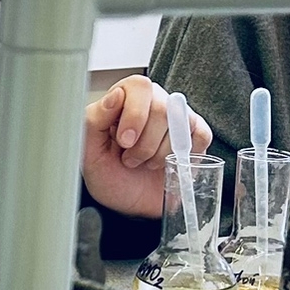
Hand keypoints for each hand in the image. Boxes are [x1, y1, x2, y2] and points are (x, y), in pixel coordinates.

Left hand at [82, 75, 212, 219]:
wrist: (127, 203)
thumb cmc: (108, 174)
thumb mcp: (88, 151)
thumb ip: (94, 120)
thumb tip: (115, 95)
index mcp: (124, 98)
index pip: (139, 87)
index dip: (134, 115)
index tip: (124, 142)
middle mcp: (152, 101)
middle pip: (162, 107)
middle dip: (145, 143)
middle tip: (131, 159)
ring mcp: (177, 117)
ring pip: (182, 122)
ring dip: (162, 153)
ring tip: (146, 163)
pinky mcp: (195, 135)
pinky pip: (201, 135)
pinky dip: (186, 155)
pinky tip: (168, 163)